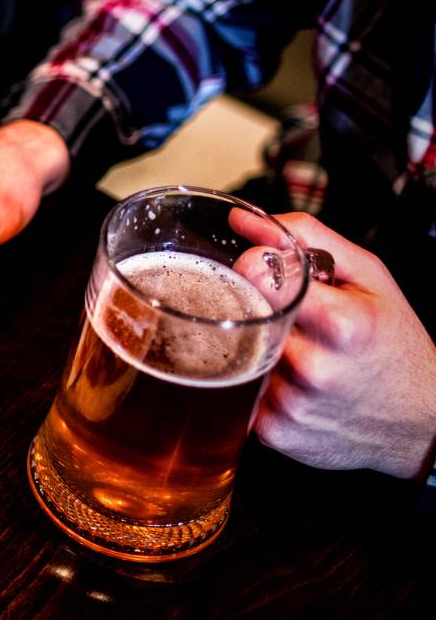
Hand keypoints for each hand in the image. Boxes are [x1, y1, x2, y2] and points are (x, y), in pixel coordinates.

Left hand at [249, 214, 435, 478]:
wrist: (421, 423)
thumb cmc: (394, 344)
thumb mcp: (370, 278)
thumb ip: (307, 238)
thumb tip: (243, 218)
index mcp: (343, 324)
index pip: (259, 279)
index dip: (252, 268)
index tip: (259, 270)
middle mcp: (315, 368)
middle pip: (241, 316)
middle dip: (250, 305)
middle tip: (274, 309)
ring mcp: (292, 406)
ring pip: (235, 354)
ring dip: (250, 343)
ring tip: (288, 347)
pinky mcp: (274, 433)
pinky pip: (236, 392)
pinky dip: (251, 379)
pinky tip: (285, 379)